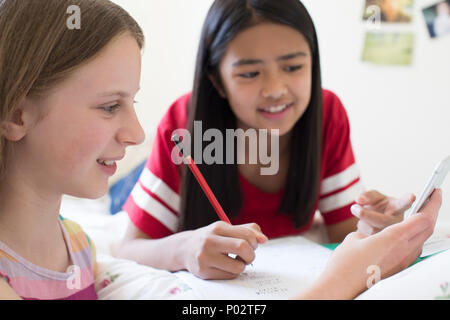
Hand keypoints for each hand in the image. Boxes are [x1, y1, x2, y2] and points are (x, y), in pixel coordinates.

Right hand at [182, 221, 267, 279]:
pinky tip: (224, 266)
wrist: (185, 249)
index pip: (247, 234)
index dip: (255, 241)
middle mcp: (210, 241)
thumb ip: (247, 230)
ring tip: (235, 261)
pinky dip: (232, 272)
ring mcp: (205, 257)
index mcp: (218, 227)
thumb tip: (264, 239)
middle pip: (243, 248)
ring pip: (238, 267)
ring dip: (242, 266)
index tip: (252, 244)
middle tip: (247, 256)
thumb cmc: (212, 238)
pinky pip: (229, 276)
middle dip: (251, 255)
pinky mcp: (204, 271)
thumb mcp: (226, 229)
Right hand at [301, 189, 440, 298]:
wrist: (341, 288)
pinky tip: (406, 231)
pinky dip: (414, 235)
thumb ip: (370, 232)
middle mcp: (403, 251)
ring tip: (420, 213)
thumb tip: (374, 234)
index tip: (435, 192)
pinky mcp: (398, 268)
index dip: (432, 203)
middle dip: (432, 210)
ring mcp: (403, 261)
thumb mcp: (355, 239)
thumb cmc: (345, 264)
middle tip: (432, 197)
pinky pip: (413, 248)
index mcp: (393, 238)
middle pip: (428, 227)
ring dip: (423, 224)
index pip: (423, 218)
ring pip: (422, 238)